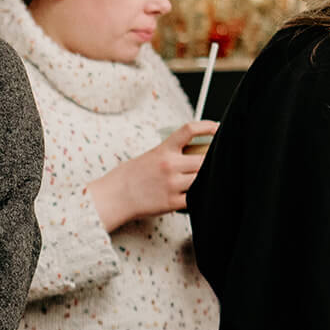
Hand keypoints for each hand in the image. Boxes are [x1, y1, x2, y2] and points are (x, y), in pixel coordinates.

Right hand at [90, 121, 216, 229]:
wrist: (114, 196)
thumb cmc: (128, 177)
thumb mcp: (148, 157)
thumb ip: (170, 155)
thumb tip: (193, 153)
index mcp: (162, 151)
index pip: (188, 130)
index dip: (207, 126)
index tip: (216, 128)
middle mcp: (169, 165)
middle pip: (204, 159)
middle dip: (210, 161)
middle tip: (211, 163)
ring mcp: (172, 184)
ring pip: (203, 179)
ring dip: (205, 179)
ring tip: (200, 180)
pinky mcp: (172, 202)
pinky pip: (195, 198)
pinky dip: (198, 196)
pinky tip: (193, 194)